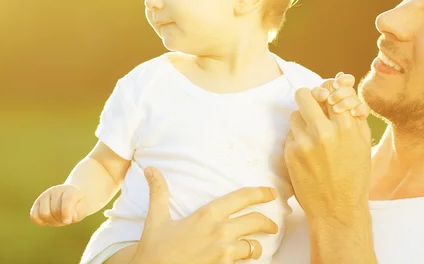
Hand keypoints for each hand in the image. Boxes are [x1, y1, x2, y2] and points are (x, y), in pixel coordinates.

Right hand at [29, 184, 87, 225]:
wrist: (70, 200)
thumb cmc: (78, 205)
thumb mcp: (83, 208)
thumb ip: (78, 212)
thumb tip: (68, 219)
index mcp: (70, 190)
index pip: (67, 200)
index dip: (66, 212)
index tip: (68, 222)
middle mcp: (56, 190)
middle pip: (55, 210)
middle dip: (61, 219)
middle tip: (66, 219)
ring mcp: (45, 195)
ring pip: (44, 214)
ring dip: (51, 221)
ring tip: (58, 219)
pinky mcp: (37, 202)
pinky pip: (33, 215)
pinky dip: (40, 222)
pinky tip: (47, 222)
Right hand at [131, 167, 278, 263]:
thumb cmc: (155, 249)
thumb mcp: (156, 218)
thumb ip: (158, 192)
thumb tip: (150, 169)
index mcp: (208, 215)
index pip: (242, 198)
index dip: (260, 193)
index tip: (272, 193)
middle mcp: (220, 232)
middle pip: (256, 221)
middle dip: (268, 223)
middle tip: (272, 225)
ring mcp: (224, 253)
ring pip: (254, 246)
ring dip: (257, 246)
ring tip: (256, 246)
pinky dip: (245, 261)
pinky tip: (243, 261)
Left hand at [284, 80, 371, 222]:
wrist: (338, 210)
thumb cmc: (354, 175)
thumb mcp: (363, 142)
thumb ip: (353, 111)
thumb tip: (342, 78)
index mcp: (347, 127)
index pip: (331, 89)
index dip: (328, 89)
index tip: (328, 96)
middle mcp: (325, 132)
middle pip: (305, 94)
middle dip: (309, 98)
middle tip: (313, 105)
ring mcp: (305, 143)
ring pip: (295, 113)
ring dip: (302, 120)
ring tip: (313, 135)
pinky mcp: (291, 153)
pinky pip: (290, 134)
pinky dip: (297, 138)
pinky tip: (308, 153)